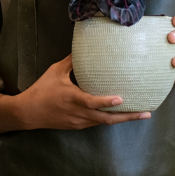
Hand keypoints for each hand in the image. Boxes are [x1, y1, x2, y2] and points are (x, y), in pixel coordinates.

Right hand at [15, 55, 150, 129]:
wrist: (29, 112)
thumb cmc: (42, 90)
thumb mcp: (55, 72)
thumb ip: (71, 62)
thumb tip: (84, 49)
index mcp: (72, 98)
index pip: (92, 102)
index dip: (106, 102)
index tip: (121, 99)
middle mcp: (78, 113)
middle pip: (106, 118)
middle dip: (128, 117)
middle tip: (145, 112)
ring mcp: (79, 122)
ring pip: (104, 122)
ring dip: (122, 119)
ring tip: (140, 114)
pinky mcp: (78, 126)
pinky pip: (97, 122)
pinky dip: (109, 118)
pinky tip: (119, 114)